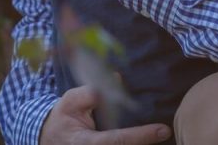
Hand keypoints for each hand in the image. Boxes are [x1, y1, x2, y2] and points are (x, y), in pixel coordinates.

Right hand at [40, 86, 169, 144]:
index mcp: (86, 143)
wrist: (51, 138)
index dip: (141, 136)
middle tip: (167, 132)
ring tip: (160, 133)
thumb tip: (116, 80)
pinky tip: (151, 135)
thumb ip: (90, 93)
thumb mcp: (70, 101)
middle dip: (146, 142)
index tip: (163, 130)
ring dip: (142, 142)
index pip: (117, 140)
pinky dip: (136, 140)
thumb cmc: (63, 118)